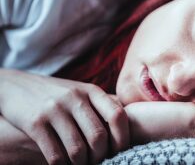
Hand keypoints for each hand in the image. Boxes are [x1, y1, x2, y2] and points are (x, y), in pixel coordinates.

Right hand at [0, 69, 128, 163]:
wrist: (17, 85)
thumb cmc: (57, 93)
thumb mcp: (81, 91)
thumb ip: (102, 104)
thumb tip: (129, 121)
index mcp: (91, 91)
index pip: (117, 115)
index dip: (123, 138)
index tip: (120, 151)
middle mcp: (75, 98)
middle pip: (98, 136)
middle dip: (101, 156)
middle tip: (99, 161)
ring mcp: (54, 109)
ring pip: (77, 149)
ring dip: (82, 164)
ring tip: (82, 164)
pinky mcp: (35, 122)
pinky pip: (55, 154)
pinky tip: (64, 164)